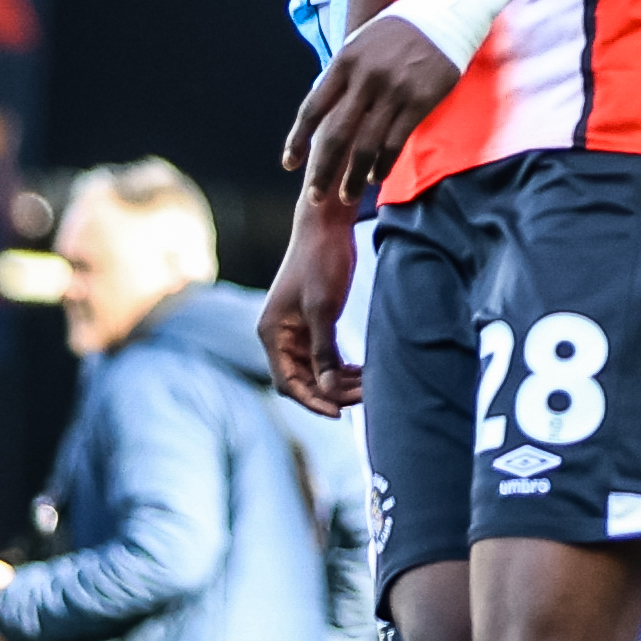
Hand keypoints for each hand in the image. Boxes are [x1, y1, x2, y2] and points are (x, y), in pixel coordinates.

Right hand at [261, 186, 363, 413]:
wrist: (326, 225)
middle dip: (331, 392)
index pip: (287, 383)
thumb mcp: (323, 308)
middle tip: (365, 398)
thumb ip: (324, 351)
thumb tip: (330, 390)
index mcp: (271, 334)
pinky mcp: (313, 323)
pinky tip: (362, 374)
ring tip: (369, 387)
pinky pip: (324, 356)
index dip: (312, 401)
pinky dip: (341, 367)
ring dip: (339, 382)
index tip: (339, 414)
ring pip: (315, 370)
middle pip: (302, 380)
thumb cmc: (321, 261)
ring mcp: (295, 330)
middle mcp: (279, 336)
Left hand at [283, 9, 460, 203]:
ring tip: (346, 197)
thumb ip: (342, 77)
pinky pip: (395, 142)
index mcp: (344, 62)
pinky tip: (375, 177)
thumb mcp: (360, 44)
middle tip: (315, 196)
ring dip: (353, 177)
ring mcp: (393, 90)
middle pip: (336, 134)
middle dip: (322, 170)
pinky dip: (382, 164)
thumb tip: (323, 110)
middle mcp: (365, 78)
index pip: (313, 109)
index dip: (298, 140)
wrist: (444, 14)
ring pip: (366, 145)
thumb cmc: (398, 32)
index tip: (290, 164)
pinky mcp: (419, 101)